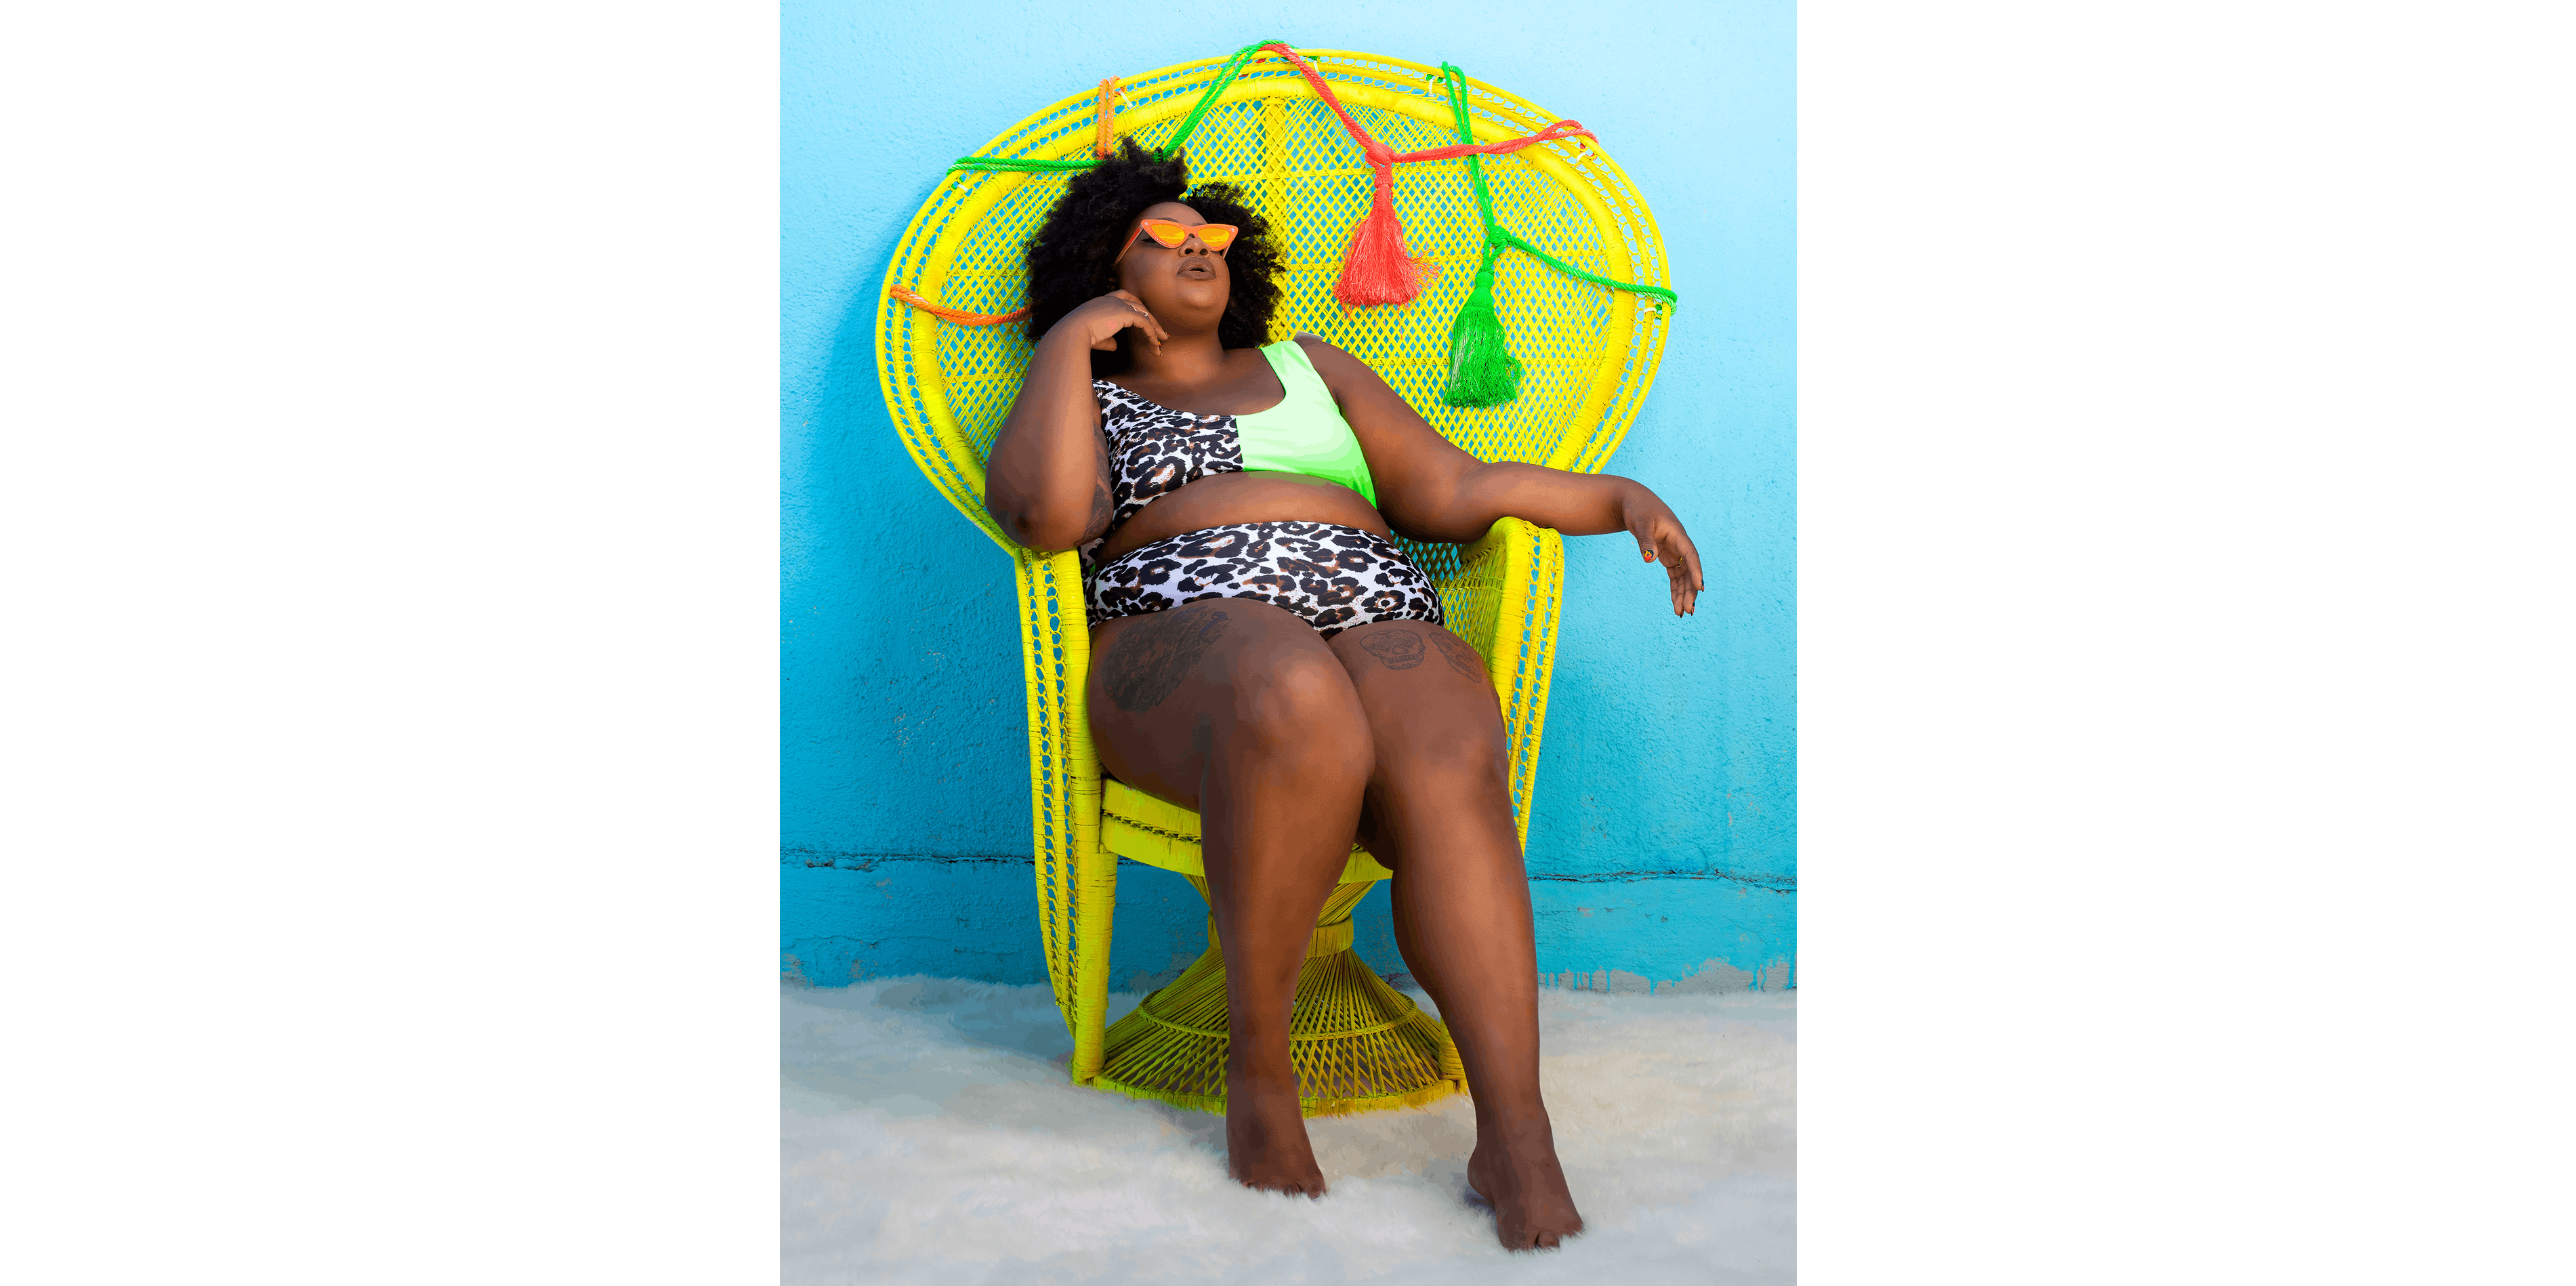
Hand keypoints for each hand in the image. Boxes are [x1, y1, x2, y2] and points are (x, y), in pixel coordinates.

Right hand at [1057, 289, 1168, 354]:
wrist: (1071, 333)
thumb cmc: (1078, 338)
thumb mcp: (1094, 338)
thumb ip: (1107, 339)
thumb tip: (1116, 346)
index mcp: (1101, 302)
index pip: (1123, 300)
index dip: (1135, 311)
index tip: (1143, 325)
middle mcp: (1110, 299)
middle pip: (1137, 304)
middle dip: (1150, 318)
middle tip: (1160, 333)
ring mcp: (1117, 304)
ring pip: (1144, 313)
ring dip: (1155, 328)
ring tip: (1162, 341)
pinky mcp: (1124, 312)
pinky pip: (1144, 322)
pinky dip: (1152, 334)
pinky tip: (1155, 345)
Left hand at [1621, 489, 1704, 616]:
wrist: (1632, 503)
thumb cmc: (1638, 509)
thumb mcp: (1640, 523)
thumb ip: (1645, 541)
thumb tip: (1650, 559)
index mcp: (1678, 534)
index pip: (1690, 555)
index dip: (1696, 572)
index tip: (1699, 588)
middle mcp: (1679, 544)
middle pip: (1689, 570)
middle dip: (1689, 590)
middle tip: (1687, 610)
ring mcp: (1674, 551)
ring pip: (1683, 576)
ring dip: (1683, 594)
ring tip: (1681, 613)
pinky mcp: (1667, 556)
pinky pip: (1675, 575)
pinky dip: (1675, 589)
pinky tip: (1676, 604)